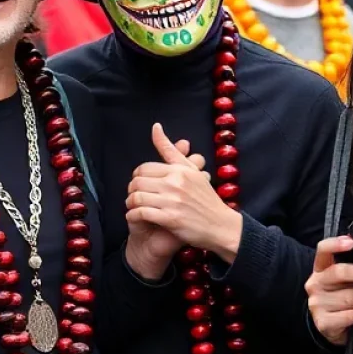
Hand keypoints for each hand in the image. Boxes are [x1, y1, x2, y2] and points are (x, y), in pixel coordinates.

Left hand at [126, 123, 243, 263]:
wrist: (222, 226)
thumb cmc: (205, 198)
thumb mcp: (190, 170)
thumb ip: (170, 150)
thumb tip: (155, 126)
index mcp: (179, 170)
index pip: (143, 168)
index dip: (137, 177)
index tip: (141, 185)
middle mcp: (175, 183)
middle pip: (137, 182)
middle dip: (132, 190)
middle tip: (134, 197)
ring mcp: (173, 201)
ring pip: (137, 197)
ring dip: (130, 204)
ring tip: (133, 207)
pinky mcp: (171, 219)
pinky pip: (141, 213)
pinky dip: (133, 215)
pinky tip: (135, 217)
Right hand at [306, 236, 352, 345]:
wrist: (331, 327)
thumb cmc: (343, 298)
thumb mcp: (343, 282)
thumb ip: (352, 270)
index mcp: (319, 269)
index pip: (323, 250)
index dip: (335, 244)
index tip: (351, 241)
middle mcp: (314, 283)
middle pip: (340, 272)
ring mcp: (316, 303)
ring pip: (351, 297)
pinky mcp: (323, 321)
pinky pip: (352, 315)